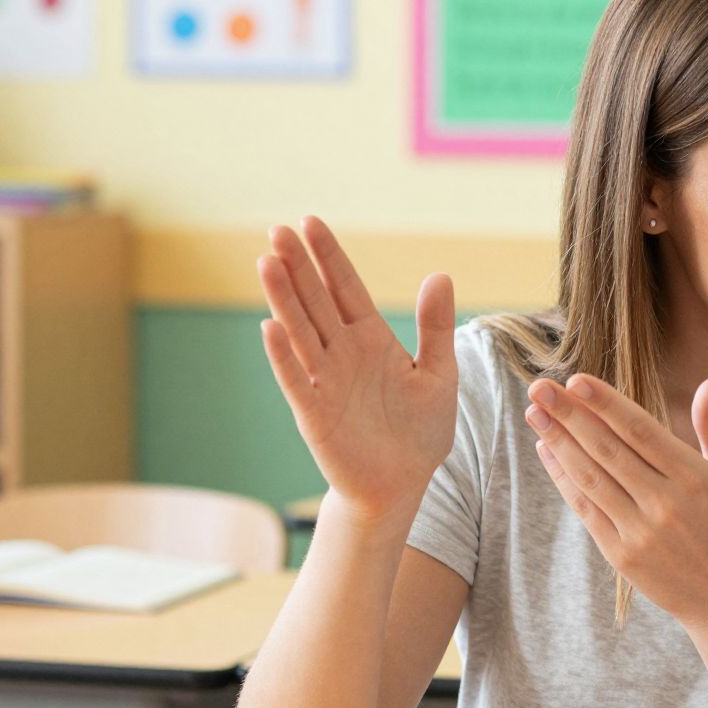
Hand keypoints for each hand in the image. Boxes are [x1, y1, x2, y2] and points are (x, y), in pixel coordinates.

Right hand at [257, 217, 456, 522]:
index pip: (345, 288)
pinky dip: (284, 356)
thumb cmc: (419, 431)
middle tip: (278, 230)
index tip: (311, 222)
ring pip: (300, 332)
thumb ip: (436, 328)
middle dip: (298, 266)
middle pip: (316, 301)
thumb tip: (439, 275)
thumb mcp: (439, 374)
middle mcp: (342, 353)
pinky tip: (270, 327)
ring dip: (284, 299)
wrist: (402, 485)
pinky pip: (297, 380)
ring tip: (267, 262)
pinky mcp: (315, 414)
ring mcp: (325, 381)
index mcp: (371, 338)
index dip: (329, 256)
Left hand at [525, 373, 707, 627]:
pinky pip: (586, 509)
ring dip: (558, 442)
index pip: (641, 431)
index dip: (606, 404)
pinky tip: (547, 451)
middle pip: (608, 450)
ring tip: (534, 412)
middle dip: (570, 415)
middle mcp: (666, 503)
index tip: (576, 379)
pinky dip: (564, 478)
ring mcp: (641, 531)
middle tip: (538, 387)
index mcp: (694, 477)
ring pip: (591, 478)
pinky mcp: (622, 555)